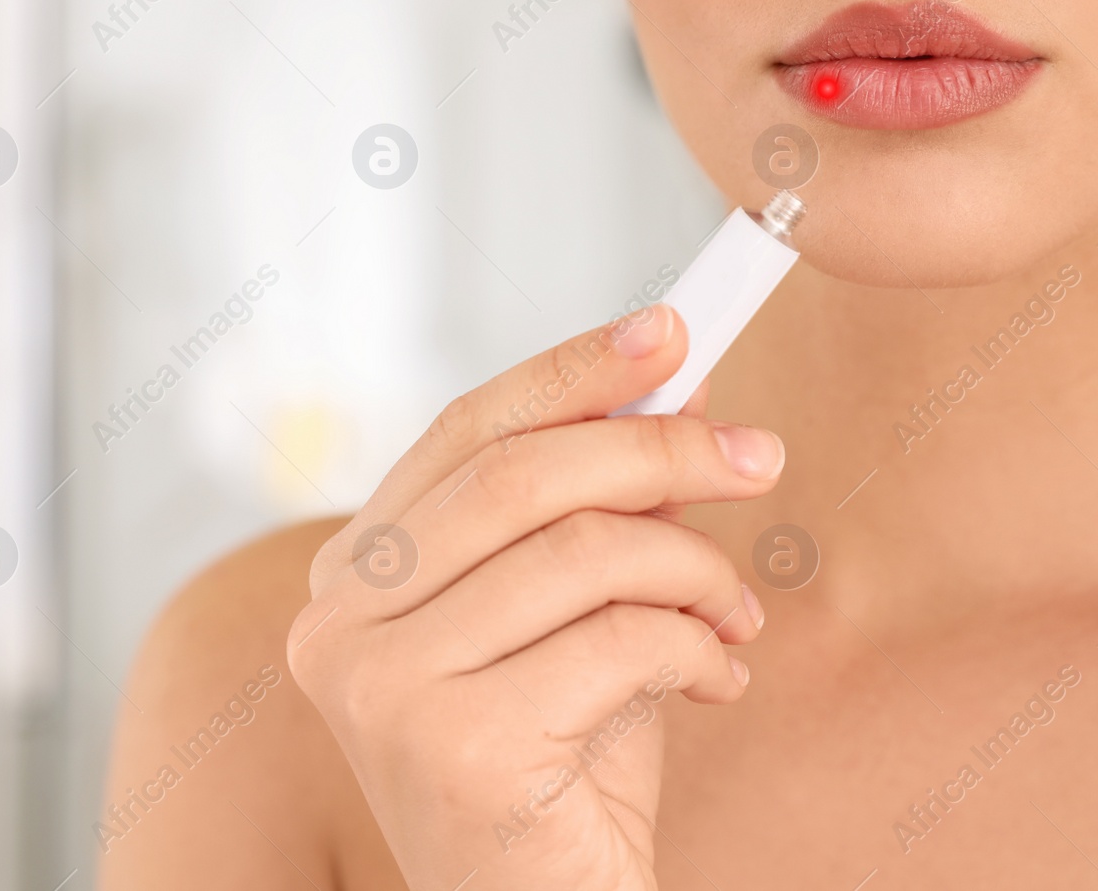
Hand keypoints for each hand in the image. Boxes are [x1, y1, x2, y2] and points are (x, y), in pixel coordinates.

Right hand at [288, 304, 779, 890]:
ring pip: (582, 551)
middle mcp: (340, 626)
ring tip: (740, 611)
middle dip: (660, 449)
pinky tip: (717, 681)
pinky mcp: (454, 749)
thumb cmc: (562, 765)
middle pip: (521, 477)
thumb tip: (676, 388)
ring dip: (695, 567)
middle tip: (758, 455)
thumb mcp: (576, 614)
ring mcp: (383, 689)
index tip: (671, 332)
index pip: (464, 433)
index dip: (571, 372)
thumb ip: (598, 510)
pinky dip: (698, 644)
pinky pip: (621, 637)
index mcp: (353, 578)